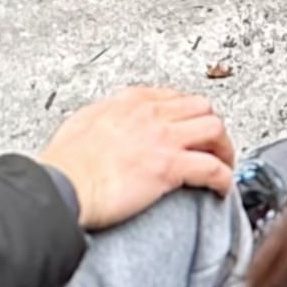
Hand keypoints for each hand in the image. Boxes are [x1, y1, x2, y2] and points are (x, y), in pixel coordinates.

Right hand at [38, 85, 238, 229]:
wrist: (61, 186)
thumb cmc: (64, 163)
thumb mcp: (82, 122)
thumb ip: (104, 118)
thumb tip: (107, 126)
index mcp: (130, 101)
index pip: (175, 97)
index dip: (189, 114)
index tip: (191, 128)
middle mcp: (150, 114)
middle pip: (202, 108)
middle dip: (212, 127)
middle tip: (213, 147)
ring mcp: (163, 139)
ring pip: (215, 130)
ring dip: (224, 149)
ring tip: (223, 165)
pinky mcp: (169, 168)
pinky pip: (212, 169)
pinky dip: (224, 179)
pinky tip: (222, 190)